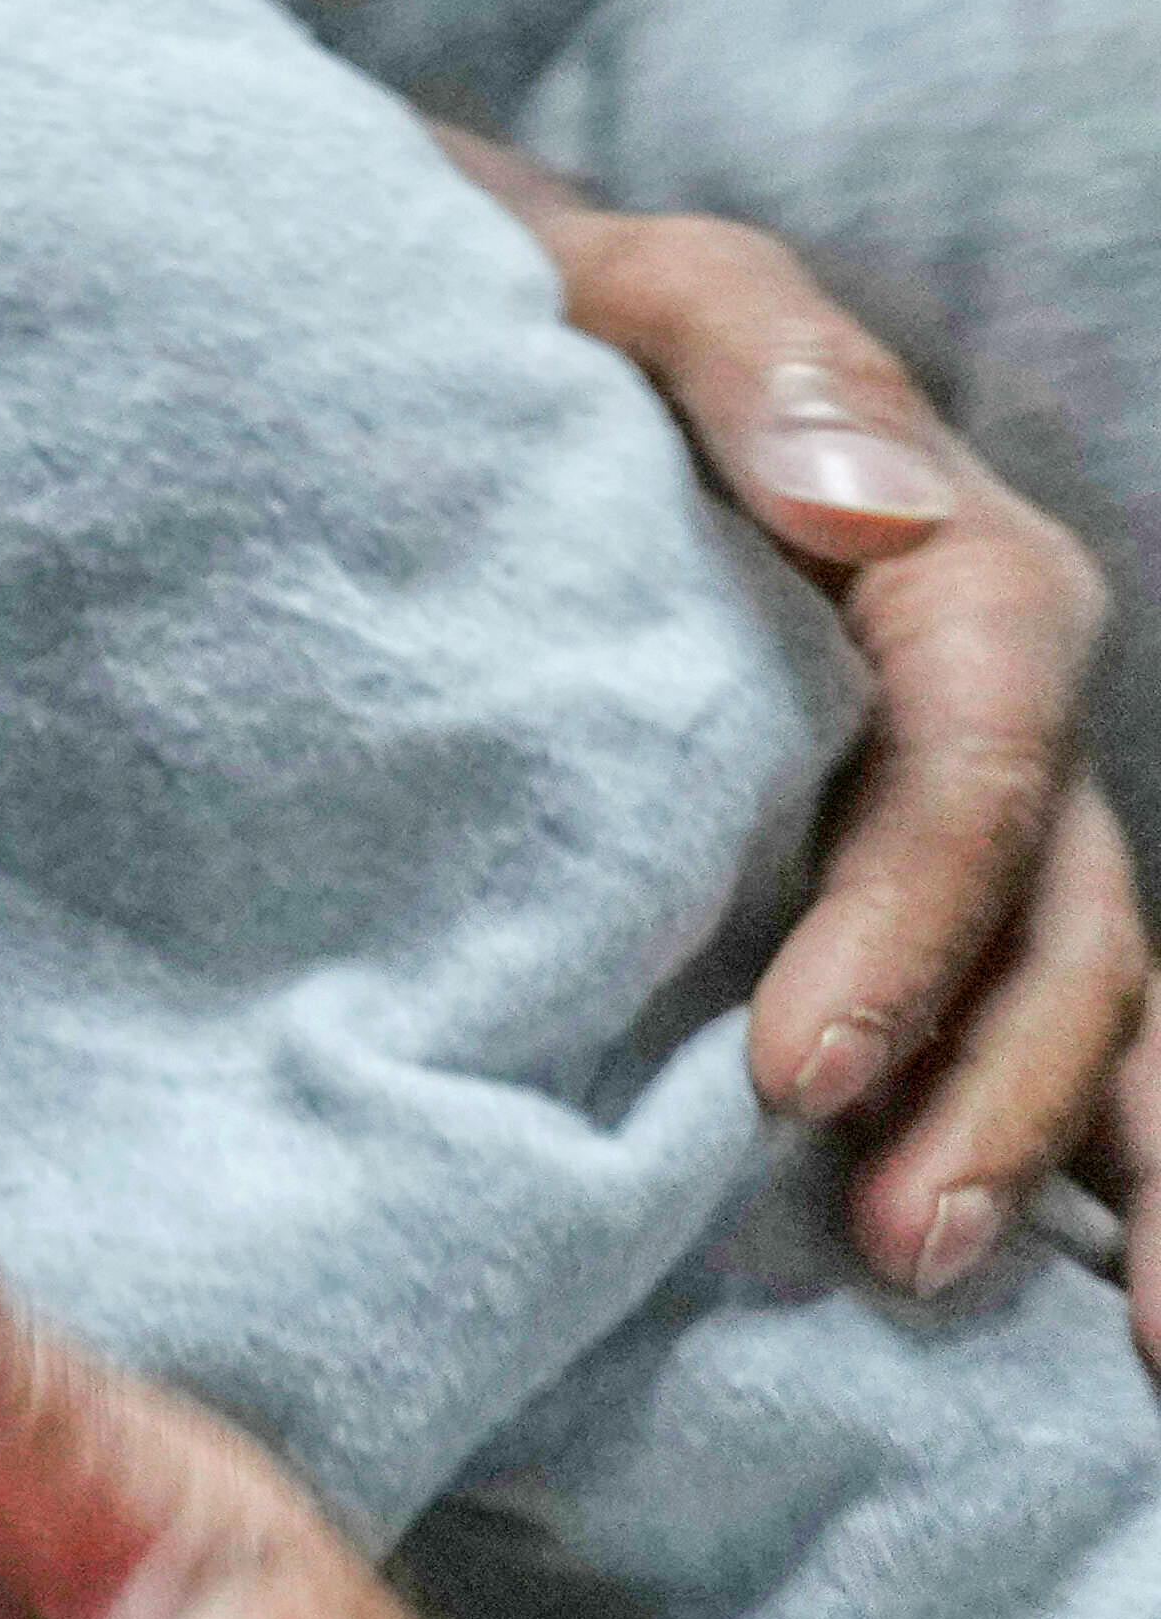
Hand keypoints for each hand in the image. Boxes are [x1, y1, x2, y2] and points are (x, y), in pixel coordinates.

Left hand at [457, 145, 1135, 1328]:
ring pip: (1090, 1000)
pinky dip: (1097, 1164)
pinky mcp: (939, 878)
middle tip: (896, 1249)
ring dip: (1062, 1161)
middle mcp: (1011, 701)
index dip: (909, 924)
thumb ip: (754, 364)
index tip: (796, 1072)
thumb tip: (870, 508)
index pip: (976, 762)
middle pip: (1060, 920)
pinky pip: (1054, 1026)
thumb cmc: (561, 319)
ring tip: (1001, 1316)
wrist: (515, 341)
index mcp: (960, 569)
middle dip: (998, 1096)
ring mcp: (993, 804)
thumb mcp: (643, 289)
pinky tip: (1103, 1329)